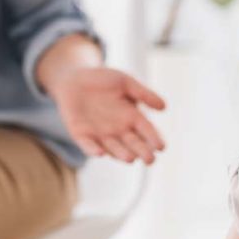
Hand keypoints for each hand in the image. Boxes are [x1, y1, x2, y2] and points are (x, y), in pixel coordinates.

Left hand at [49, 67, 165, 163]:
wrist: (74, 79)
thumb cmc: (103, 79)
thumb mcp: (125, 82)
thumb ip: (143, 93)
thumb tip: (164, 107)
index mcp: (132, 117)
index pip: (146, 130)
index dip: (154, 138)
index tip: (161, 147)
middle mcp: (118, 130)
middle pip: (133, 144)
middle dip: (142, 152)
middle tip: (150, 159)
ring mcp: (100, 134)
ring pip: (113, 148)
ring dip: (121, 154)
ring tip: (130, 158)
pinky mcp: (81, 135)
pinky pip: (88, 145)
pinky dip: (93, 149)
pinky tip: (100, 153)